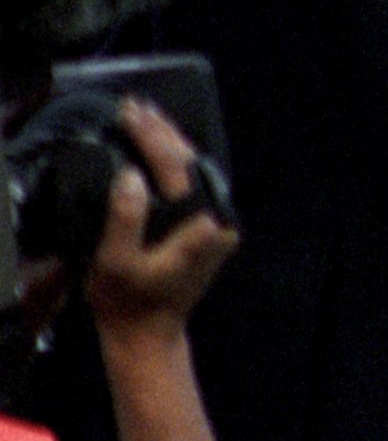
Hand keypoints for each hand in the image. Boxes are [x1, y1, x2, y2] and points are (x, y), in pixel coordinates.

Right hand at [86, 100, 238, 349]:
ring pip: (197, 170)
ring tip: (147, 116)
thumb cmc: (128, 301)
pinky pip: (195, 185)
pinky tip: (160, 147)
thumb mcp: (115, 262)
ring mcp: (219, 224)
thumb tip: (132, 174)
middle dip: (164, 131)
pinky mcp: (210, 228)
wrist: (148, 335)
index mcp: (201, 225)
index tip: (130, 112)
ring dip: (171, 142)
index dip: (152, 137)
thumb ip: (125, 218)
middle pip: (193, 162)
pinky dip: (176, 163)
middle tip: (138, 104)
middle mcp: (219, 220)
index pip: (178, 167)